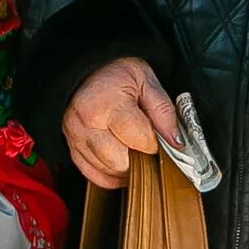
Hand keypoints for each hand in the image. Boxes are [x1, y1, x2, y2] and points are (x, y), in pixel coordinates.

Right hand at [61, 56, 182, 192]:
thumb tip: (175, 142)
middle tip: (146, 145)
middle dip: (140, 159)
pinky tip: (121, 160)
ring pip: (108, 172)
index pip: (139, 141)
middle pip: (121, 163)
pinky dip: (112, 174)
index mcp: (105, 104)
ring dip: (127, 167)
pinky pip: (95, 176)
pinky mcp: (73, 149)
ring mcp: (76, 139)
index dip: (155, 143)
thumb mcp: (146, 80)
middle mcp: (86, 124)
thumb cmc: (115, 74)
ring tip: (133, 148)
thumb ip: (163, 111)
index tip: (159, 137)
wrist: (87, 72)